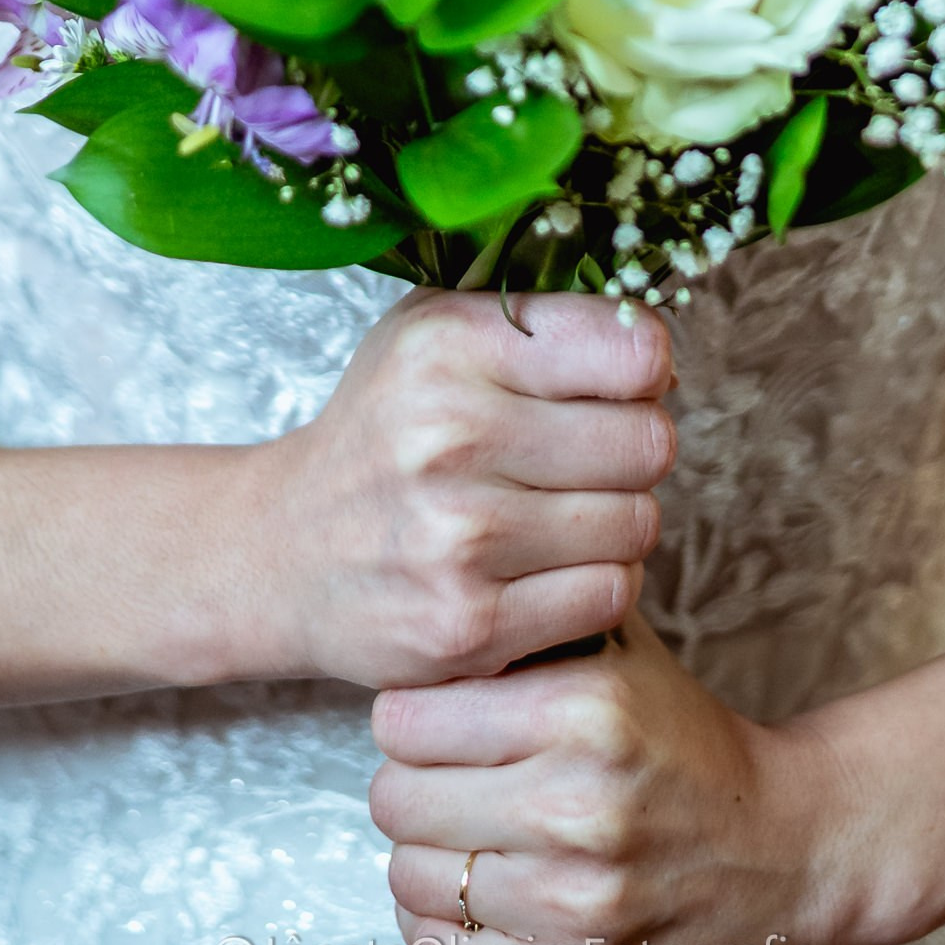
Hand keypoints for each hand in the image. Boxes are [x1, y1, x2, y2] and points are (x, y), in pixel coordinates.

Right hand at [256, 292, 674, 690]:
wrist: (283, 551)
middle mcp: (453, 434)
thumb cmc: (384, 430)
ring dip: (616, 520)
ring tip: (561, 511)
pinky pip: (610, 595)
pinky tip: (546, 567)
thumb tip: (661, 356)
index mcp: (451, 343)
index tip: (614, 385)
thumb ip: (543, 319)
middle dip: (633, 449)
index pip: (636, 351)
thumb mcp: (437, 332)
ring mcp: (461, 538)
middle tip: (588, 457)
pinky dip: (594, 583)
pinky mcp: (471, 626)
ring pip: (638, 522)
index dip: (644, 370)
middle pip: (648, 442)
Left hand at [371, 611, 866, 944]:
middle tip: (446, 781)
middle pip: (398, 800)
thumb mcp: (617, 650)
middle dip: (412, 784)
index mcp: (585, 710)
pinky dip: (441, 926)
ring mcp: (580, 907)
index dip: (409, 715)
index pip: (404, 717)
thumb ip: (528, 622)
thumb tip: (431, 606)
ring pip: (412, 879)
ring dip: (427, 858)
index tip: (432, 722)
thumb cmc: (685, 743)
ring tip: (467, 838)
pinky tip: (476, 895)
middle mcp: (579, 808)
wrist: (788, 848)